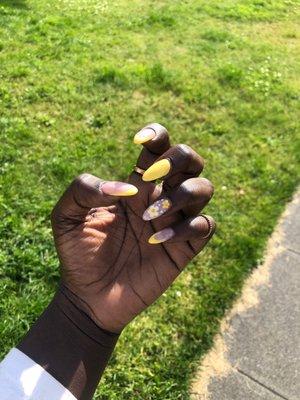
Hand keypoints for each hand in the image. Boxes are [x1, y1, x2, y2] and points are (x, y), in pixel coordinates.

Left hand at [51, 124, 214, 332]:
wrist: (88, 296)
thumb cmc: (78, 253)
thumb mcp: (65, 216)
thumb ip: (83, 189)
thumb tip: (125, 187)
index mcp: (135, 185)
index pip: (159, 147)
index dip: (156, 135)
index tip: (137, 141)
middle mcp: (159, 198)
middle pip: (191, 160)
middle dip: (179, 158)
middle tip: (152, 176)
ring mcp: (174, 222)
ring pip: (204, 189)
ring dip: (182, 195)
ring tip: (151, 216)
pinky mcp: (184, 249)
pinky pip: (206, 226)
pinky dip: (188, 227)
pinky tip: (157, 242)